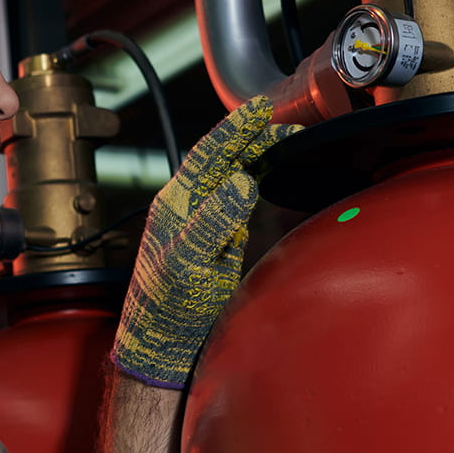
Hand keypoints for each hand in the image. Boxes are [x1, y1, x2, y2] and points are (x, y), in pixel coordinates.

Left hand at [111, 96, 299, 388]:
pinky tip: (271, 175)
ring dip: (258, 157)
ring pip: (233, 177)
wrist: (164, 344)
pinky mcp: (218, 239)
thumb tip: (241, 180)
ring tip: (287, 142)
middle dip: (254, 138)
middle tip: (289, 126)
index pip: (207, 155)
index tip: (259, 108)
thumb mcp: (189, 264)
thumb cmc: (168, 307)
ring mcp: (204, 221)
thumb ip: (213, 223)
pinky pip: (240, 203)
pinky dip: (258, 184)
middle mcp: (189, 206)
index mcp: (176, 203)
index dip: (233, 129)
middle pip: (223, 159)